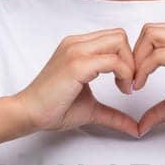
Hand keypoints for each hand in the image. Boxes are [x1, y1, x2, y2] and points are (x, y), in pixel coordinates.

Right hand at [13, 28, 139, 136]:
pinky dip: (125, 74)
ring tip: (125, 87)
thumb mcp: (92, 108)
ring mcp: (75, 51)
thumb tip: (135, 129)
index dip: (127, 58)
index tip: (127, 82)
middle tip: (130, 83)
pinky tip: (121, 90)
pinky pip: (113, 60)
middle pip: (120, 35)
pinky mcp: (76, 64)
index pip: (113, 38)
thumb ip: (114, 114)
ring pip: (119, 41)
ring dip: (130, 65)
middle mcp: (76, 44)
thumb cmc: (54, 108)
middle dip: (132, 59)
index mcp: (77, 47)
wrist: (29, 114)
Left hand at [130, 23, 164, 136]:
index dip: (139, 54)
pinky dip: (144, 69)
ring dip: (136, 60)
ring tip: (134, 83)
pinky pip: (158, 55)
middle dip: (133, 54)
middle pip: (148, 30)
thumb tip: (142, 125)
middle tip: (130, 80)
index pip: (153, 33)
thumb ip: (161, 108)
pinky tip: (141, 86)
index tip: (134, 79)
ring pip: (150, 36)